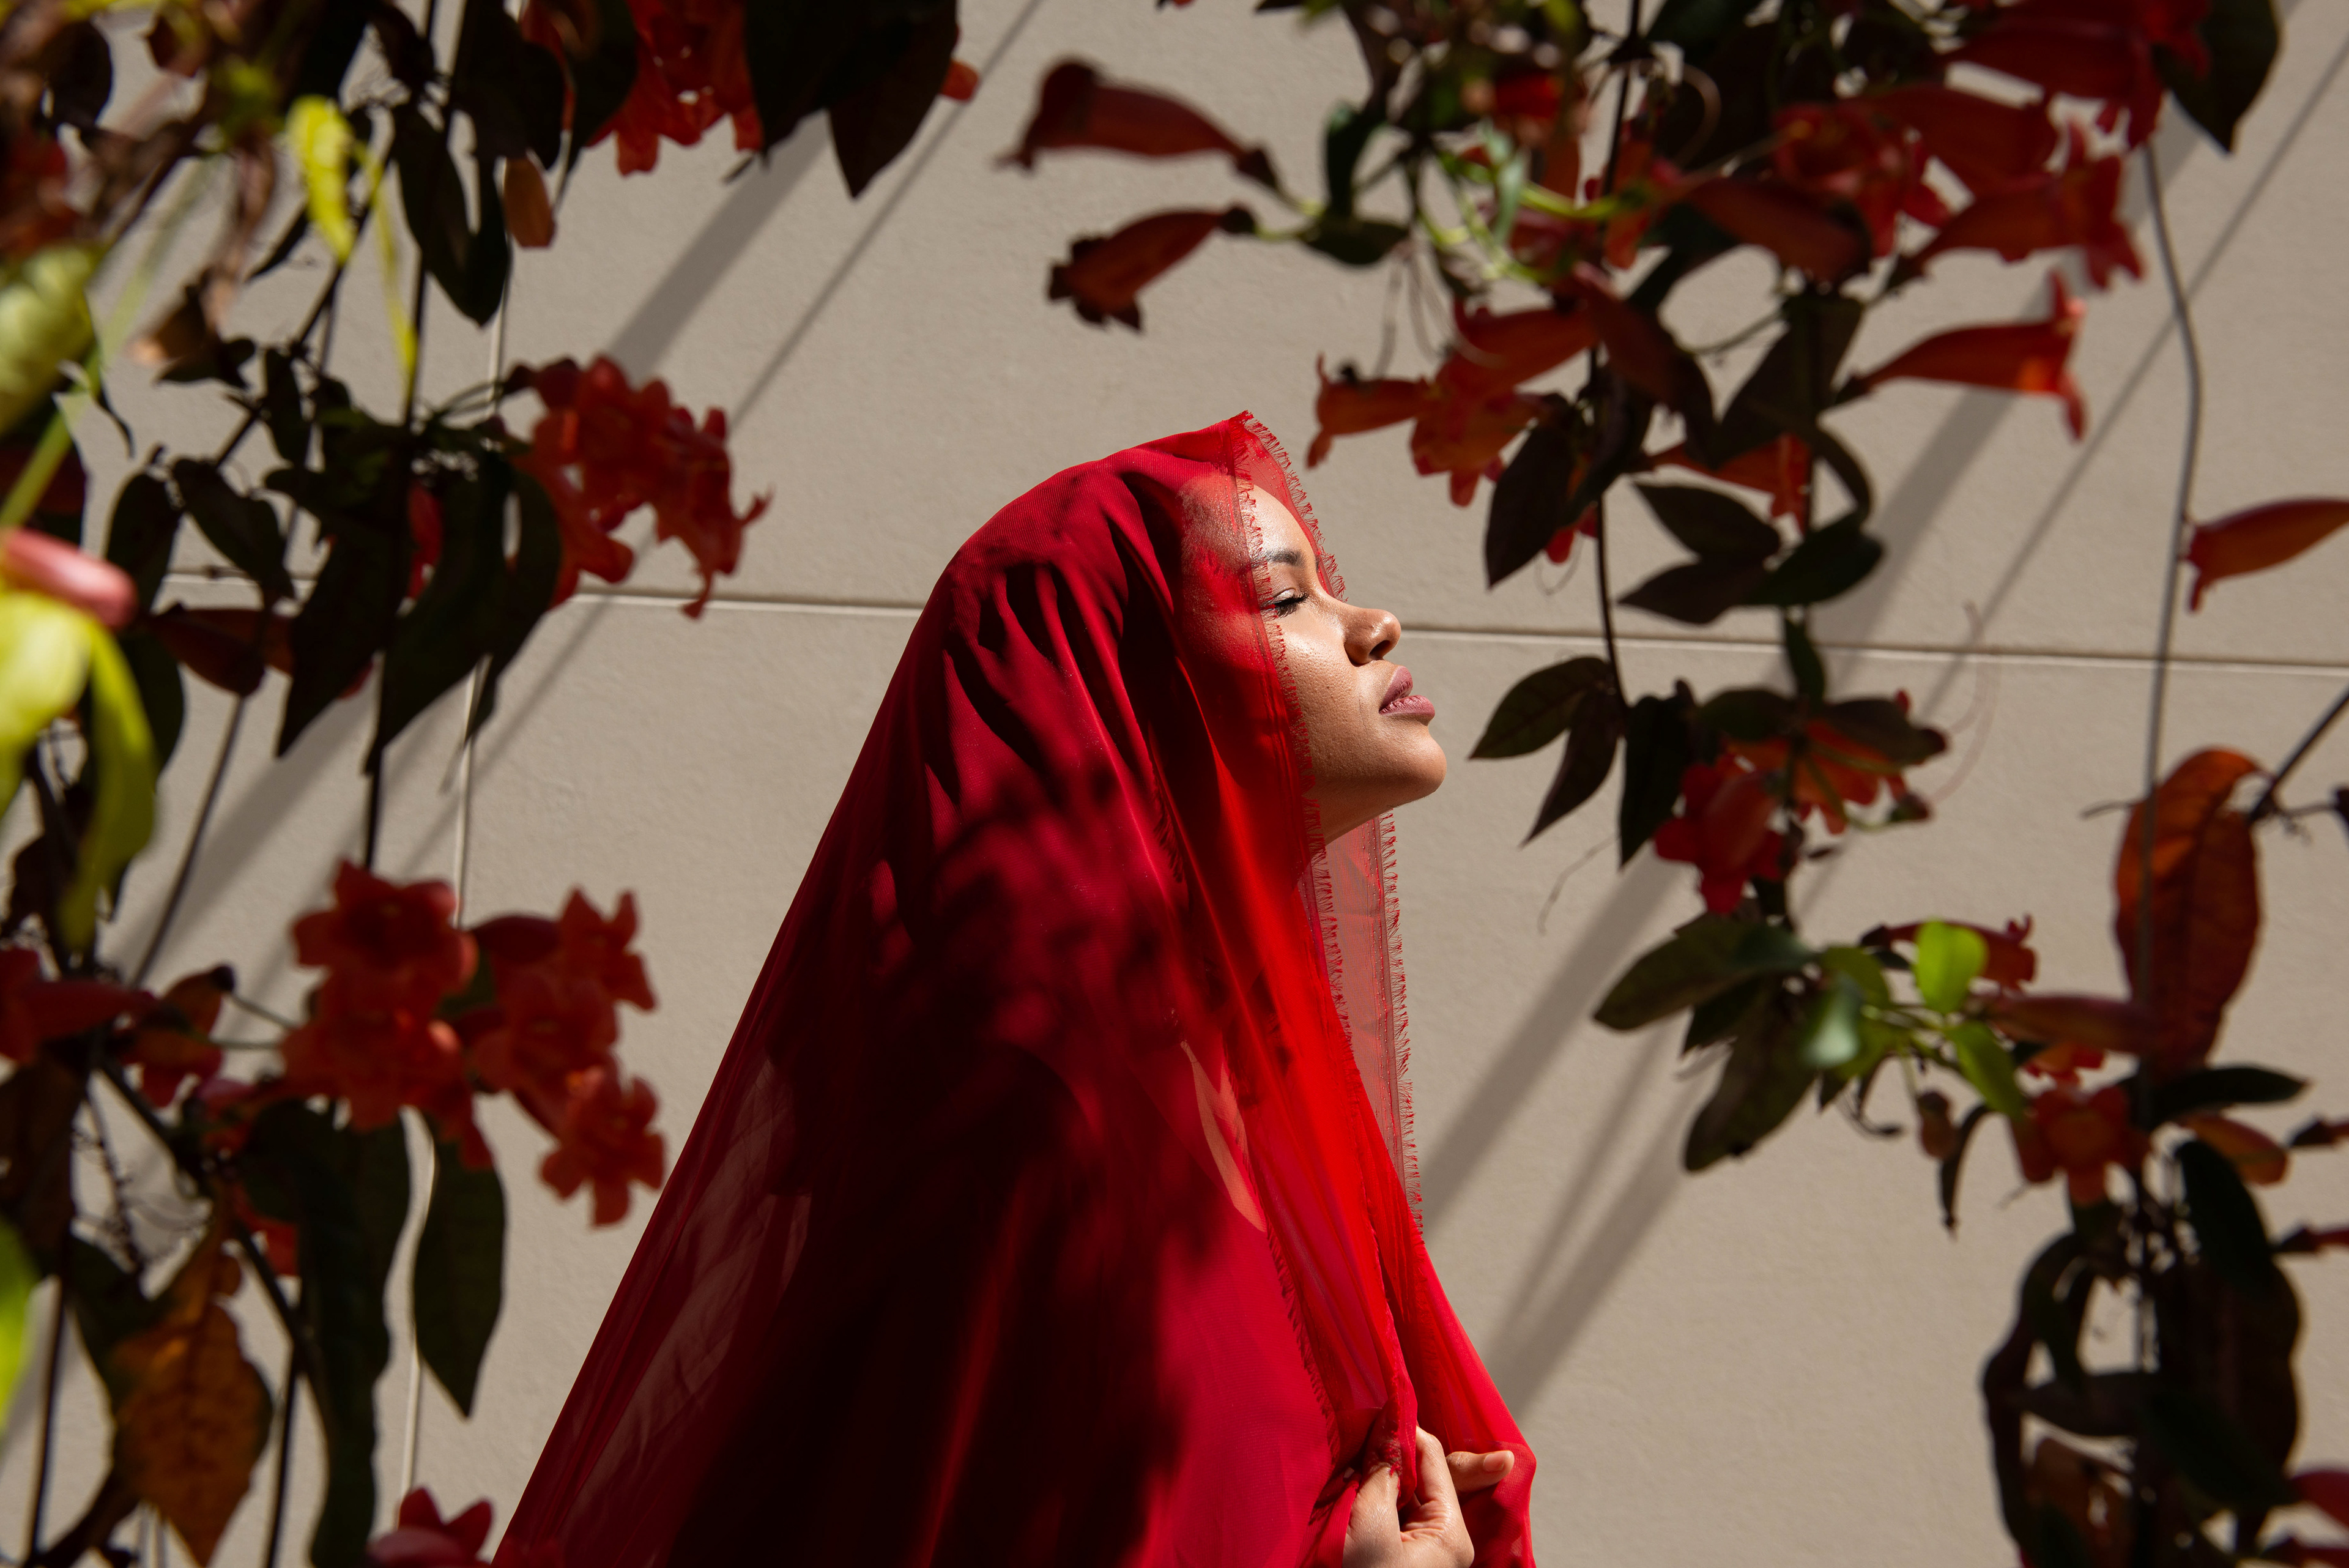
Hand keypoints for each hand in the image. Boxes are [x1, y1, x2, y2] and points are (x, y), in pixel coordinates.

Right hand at [1340, 1427, 1516, 1567]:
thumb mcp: (1369, 1526)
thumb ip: (1381, 1473)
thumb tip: (1388, 1426)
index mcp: (1450, 1532)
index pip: (1433, 1459)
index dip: (1403, 1430)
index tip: (1373, 1410)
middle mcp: (1444, 1539)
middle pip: (1424, 1475)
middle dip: (1398, 1450)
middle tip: (1372, 1423)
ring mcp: (1422, 1549)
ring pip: (1404, 1492)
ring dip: (1381, 1472)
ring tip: (1356, 1452)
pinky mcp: (1398, 1555)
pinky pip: (1391, 1512)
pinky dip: (1373, 1494)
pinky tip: (1353, 1480)